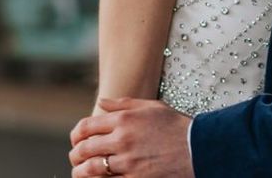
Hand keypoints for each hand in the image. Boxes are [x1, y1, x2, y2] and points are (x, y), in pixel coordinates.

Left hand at [69, 97, 193, 177]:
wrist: (196, 147)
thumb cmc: (174, 125)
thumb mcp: (151, 106)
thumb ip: (123, 103)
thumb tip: (101, 102)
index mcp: (124, 119)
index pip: (86, 126)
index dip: (76, 134)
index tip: (76, 139)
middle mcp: (122, 139)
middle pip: (84, 149)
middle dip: (75, 154)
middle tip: (76, 157)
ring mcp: (127, 162)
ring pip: (90, 169)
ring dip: (80, 171)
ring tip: (81, 171)